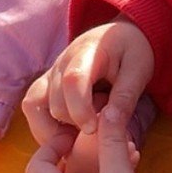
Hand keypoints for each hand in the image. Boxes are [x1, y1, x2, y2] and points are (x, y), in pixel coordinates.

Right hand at [21, 17, 153, 147]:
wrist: (120, 36)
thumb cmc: (132, 50)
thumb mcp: (139, 69)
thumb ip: (126, 96)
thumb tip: (111, 125)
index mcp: (87, 51)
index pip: (73, 80)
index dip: (80, 109)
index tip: (93, 129)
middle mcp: (61, 62)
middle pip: (55, 101)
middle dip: (74, 124)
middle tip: (98, 129)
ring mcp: (50, 73)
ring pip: (35, 106)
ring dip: (54, 129)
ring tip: (80, 136)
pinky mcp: (45, 84)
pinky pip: (32, 107)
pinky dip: (44, 126)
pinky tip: (68, 134)